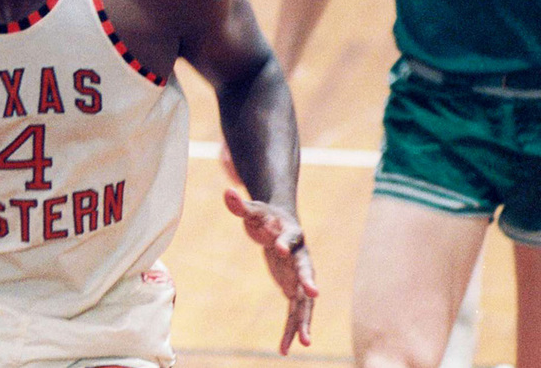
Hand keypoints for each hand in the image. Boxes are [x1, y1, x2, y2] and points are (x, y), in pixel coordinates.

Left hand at [224, 187, 318, 354]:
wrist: (279, 224)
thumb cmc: (265, 216)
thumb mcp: (251, 211)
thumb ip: (240, 204)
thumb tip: (227, 191)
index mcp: (291, 233)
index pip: (290, 237)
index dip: (284, 241)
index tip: (278, 247)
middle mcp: (300, 256)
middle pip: (307, 269)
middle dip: (309, 281)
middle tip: (313, 293)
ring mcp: (299, 274)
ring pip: (305, 299)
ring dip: (304, 320)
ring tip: (305, 343)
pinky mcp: (293, 288)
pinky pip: (294, 312)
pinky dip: (291, 329)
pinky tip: (285, 349)